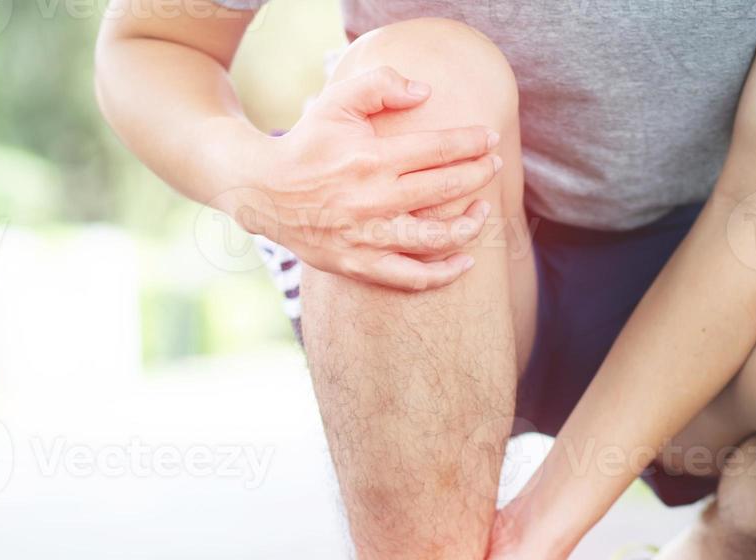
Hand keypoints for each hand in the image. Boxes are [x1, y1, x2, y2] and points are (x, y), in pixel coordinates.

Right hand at [230, 66, 501, 290]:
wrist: (264, 191)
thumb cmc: (308, 142)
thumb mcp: (337, 100)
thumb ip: (381, 85)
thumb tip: (425, 92)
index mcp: (371, 158)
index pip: (438, 149)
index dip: (471, 143)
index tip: (488, 139)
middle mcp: (372, 200)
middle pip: (444, 190)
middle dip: (477, 175)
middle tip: (492, 166)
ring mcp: (366, 237)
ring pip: (434, 239)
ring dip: (469, 225)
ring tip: (483, 211)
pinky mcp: (358, 265)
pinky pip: (410, 278)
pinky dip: (442, 273)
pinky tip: (465, 261)